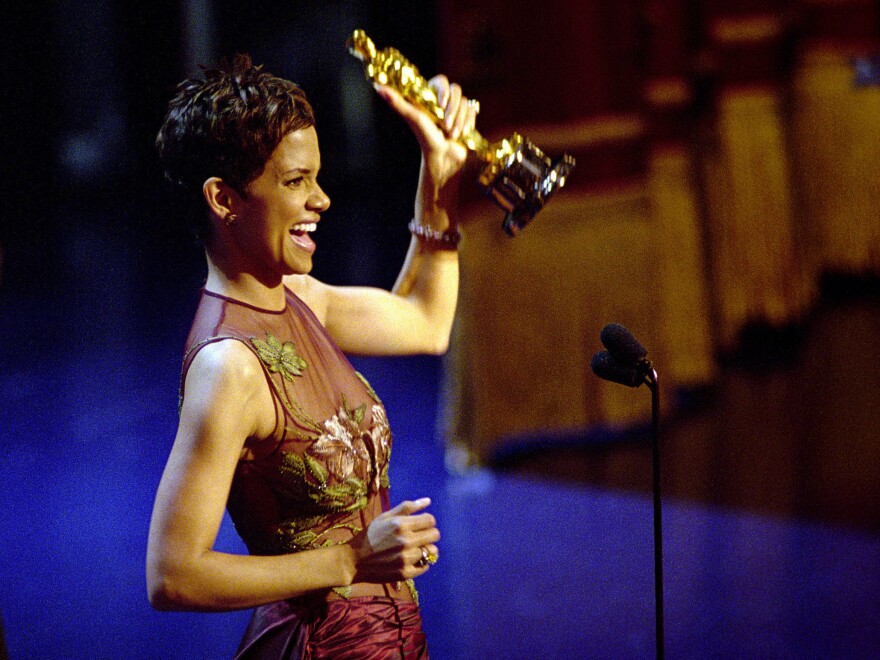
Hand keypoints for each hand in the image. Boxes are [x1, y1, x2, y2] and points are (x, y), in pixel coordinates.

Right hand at [350, 498, 440, 582]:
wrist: (354, 560)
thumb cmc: (370, 535)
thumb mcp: (385, 516)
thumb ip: (408, 507)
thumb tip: (428, 501)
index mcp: (401, 524)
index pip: (430, 520)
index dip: (427, 521)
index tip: (420, 525)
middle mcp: (405, 541)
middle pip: (435, 535)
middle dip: (429, 534)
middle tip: (419, 537)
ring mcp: (406, 559)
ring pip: (431, 551)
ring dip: (425, 549)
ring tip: (413, 549)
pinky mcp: (405, 573)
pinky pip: (425, 566)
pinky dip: (421, 563)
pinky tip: (411, 559)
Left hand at [374, 76, 475, 193]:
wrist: (443, 159)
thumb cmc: (425, 139)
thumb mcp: (412, 117)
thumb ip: (396, 102)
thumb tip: (378, 86)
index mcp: (429, 98)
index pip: (441, 81)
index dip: (443, 91)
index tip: (440, 105)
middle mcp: (442, 101)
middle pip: (456, 89)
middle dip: (452, 110)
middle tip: (445, 126)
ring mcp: (456, 109)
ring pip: (465, 102)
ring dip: (459, 120)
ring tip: (451, 134)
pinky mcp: (466, 117)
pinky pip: (473, 110)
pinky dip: (468, 123)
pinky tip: (461, 134)